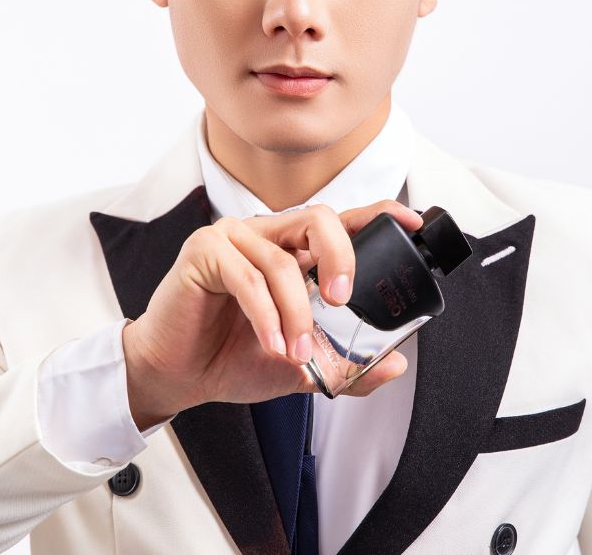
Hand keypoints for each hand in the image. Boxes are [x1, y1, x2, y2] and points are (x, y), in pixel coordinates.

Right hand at [121, 200, 424, 429]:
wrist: (181, 376)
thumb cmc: (233, 358)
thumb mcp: (303, 366)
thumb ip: (345, 364)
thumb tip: (393, 365)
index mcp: (293, 251)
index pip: (340, 222)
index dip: (378, 215)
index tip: (410, 223)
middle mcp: (266, 236)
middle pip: (318, 218)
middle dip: (339, 256)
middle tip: (343, 298)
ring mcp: (234, 238)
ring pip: (281, 262)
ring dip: (296, 314)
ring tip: (296, 351)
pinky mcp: (203, 252)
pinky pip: (246, 277)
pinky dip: (266, 316)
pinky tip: (272, 343)